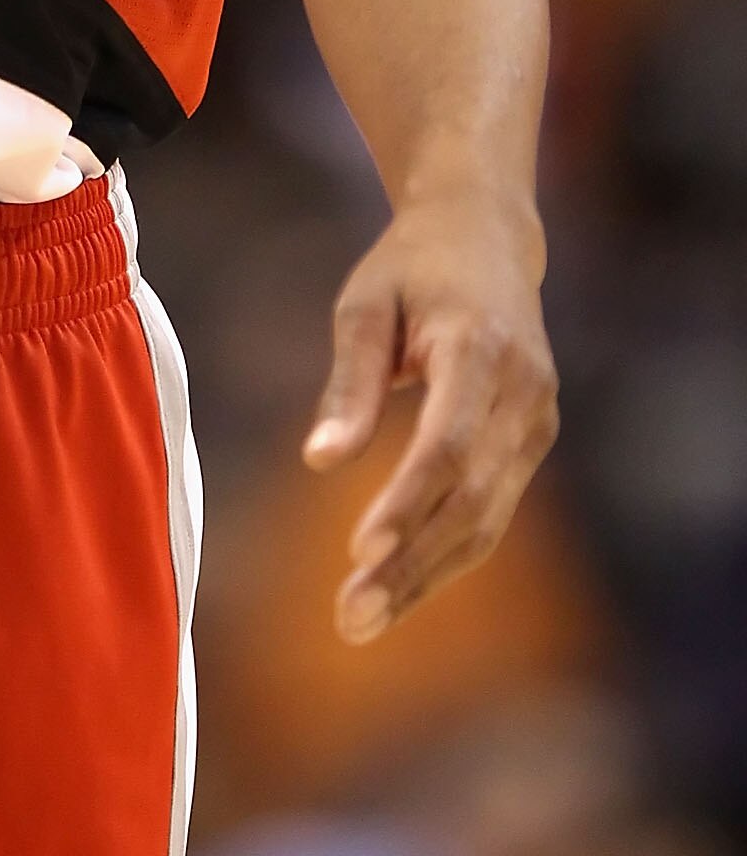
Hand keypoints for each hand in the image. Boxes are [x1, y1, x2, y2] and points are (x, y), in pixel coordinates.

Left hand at [302, 185, 557, 642]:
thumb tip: (318, 463)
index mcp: (482, 348)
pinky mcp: (534, 441)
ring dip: (427, 575)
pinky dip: (446, 553)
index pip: (449, 445)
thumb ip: (348, 383)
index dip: (408, 503)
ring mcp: (538, 420)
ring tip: (362, 620)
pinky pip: (492, 510)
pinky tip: (399, 586)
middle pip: (471, 498)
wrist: (487, 236)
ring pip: (487, 519)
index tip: (357, 551)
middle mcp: (525, 392)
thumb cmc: (410, 266)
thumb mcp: (365, 303)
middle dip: (411, 563)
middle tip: (349, 617)